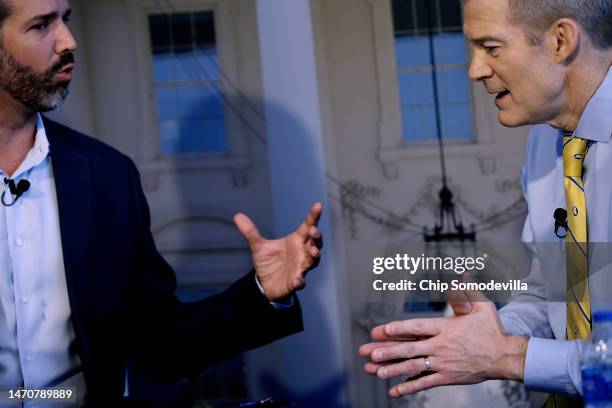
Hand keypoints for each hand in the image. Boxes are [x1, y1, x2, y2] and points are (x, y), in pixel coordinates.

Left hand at [234, 203, 322, 300]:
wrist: (265, 283)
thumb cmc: (268, 262)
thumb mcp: (258, 246)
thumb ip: (250, 232)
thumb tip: (237, 216)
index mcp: (295, 240)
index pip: (307, 226)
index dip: (313, 216)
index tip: (318, 205)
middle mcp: (301, 253)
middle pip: (315, 243)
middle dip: (316, 237)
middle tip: (313, 231)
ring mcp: (300, 268)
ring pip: (313, 261)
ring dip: (314, 256)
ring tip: (313, 251)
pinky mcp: (295, 282)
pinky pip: (300, 282)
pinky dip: (300, 281)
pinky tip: (297, 281)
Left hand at [358, 284, 527, 397]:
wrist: (505, 356)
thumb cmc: (492, 330)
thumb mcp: (481, 306)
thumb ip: (467, 291)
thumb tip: (462, 274)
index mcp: (446, 328)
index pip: (418, 327)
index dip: (399, 328)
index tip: (383, 329)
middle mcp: (441, 346)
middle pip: (411, 348)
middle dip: (388, 351)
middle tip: (369, 353)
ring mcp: (443, 363)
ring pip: (414, 367)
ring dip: (393, 369)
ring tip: (375, 371)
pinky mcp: (448, 377)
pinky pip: (426, 383)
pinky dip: (409, 387)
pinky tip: (395, 390)